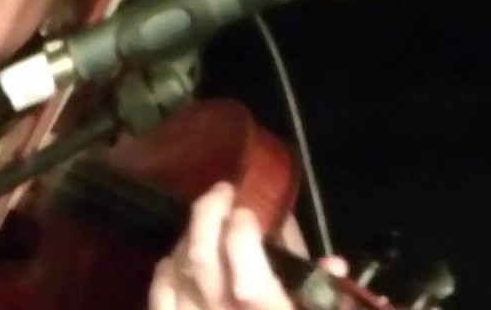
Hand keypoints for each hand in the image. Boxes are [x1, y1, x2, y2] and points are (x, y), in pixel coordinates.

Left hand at [149, 181, 346, 308]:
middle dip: (208, 214)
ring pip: (177, 272)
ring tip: (205, 226)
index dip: (241, 231)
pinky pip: (159, 298)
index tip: (247, 209)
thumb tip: (332, 264)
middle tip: (220, 192)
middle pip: (201, 258)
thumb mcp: (326, 309)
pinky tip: (175, 260)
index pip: (246, 269)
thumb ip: (328, 295)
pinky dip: (166, 272)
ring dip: (189, 239)